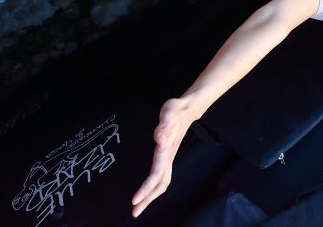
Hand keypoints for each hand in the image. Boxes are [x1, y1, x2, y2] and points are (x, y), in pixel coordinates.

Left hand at [131, 98, 197, 217]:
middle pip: (160, 184)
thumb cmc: (176, 110)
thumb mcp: (170, 112)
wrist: (188, 109)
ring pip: (162, 182)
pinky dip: (153, 188)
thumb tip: (159, 138)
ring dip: (150, 196)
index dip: (146, 188)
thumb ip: (165, 124)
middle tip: (134, 212)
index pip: (156, 174)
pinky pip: (161, 177)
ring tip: (138, 207)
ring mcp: (169, 158)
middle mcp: (168, 157)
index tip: (134, 200)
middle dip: (148, 199)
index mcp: (166, 150)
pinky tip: (146, 192)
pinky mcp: (167, 156)